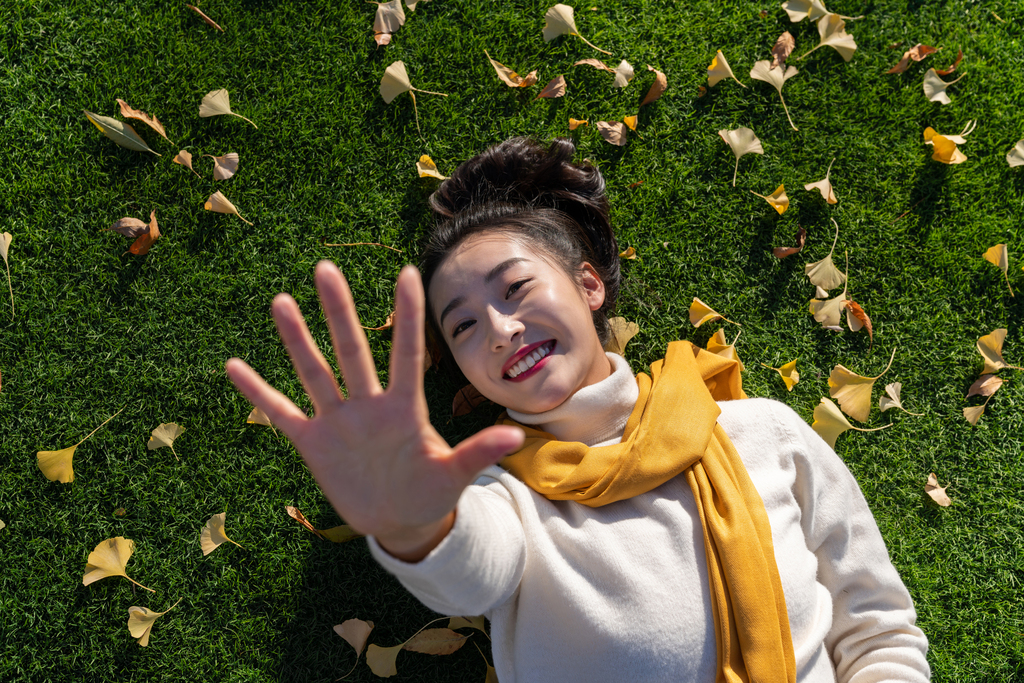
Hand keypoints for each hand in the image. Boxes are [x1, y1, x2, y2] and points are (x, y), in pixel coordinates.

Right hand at [225, 262, 523, 559]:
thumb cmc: (431, 492)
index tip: (407, 272)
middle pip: (352, 351)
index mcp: (405, 408)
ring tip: (281, 301)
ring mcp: (338, 421)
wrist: (400, 520)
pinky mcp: (313, 443)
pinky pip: (281, 414)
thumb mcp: (455, 476)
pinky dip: (259, 394)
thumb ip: (477, 453)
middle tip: (325, 268)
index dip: (407, 316)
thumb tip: (515, 438)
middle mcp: (368, 405)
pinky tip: (234, 366)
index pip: (407, 354)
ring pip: (315, 373)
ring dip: (297, 340)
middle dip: (339, 312)